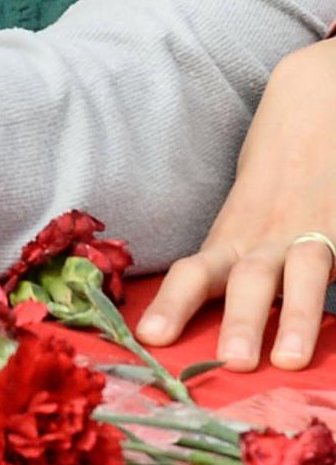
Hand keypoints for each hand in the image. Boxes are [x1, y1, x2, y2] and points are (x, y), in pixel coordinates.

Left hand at [139, 37, 335, 368]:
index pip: (193, 271)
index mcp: (234, 236)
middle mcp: (268, 235)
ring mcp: (314, 228)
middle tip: (228, 364)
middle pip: (246, 278)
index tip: (149, 339)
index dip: (171, 303)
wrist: (312, 100)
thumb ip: (228, 259)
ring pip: (303, 273)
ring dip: (295, 317)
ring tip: (288, 360)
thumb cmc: (271, 172)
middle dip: (237, 322)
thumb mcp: (241, 214)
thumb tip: (191, 313)